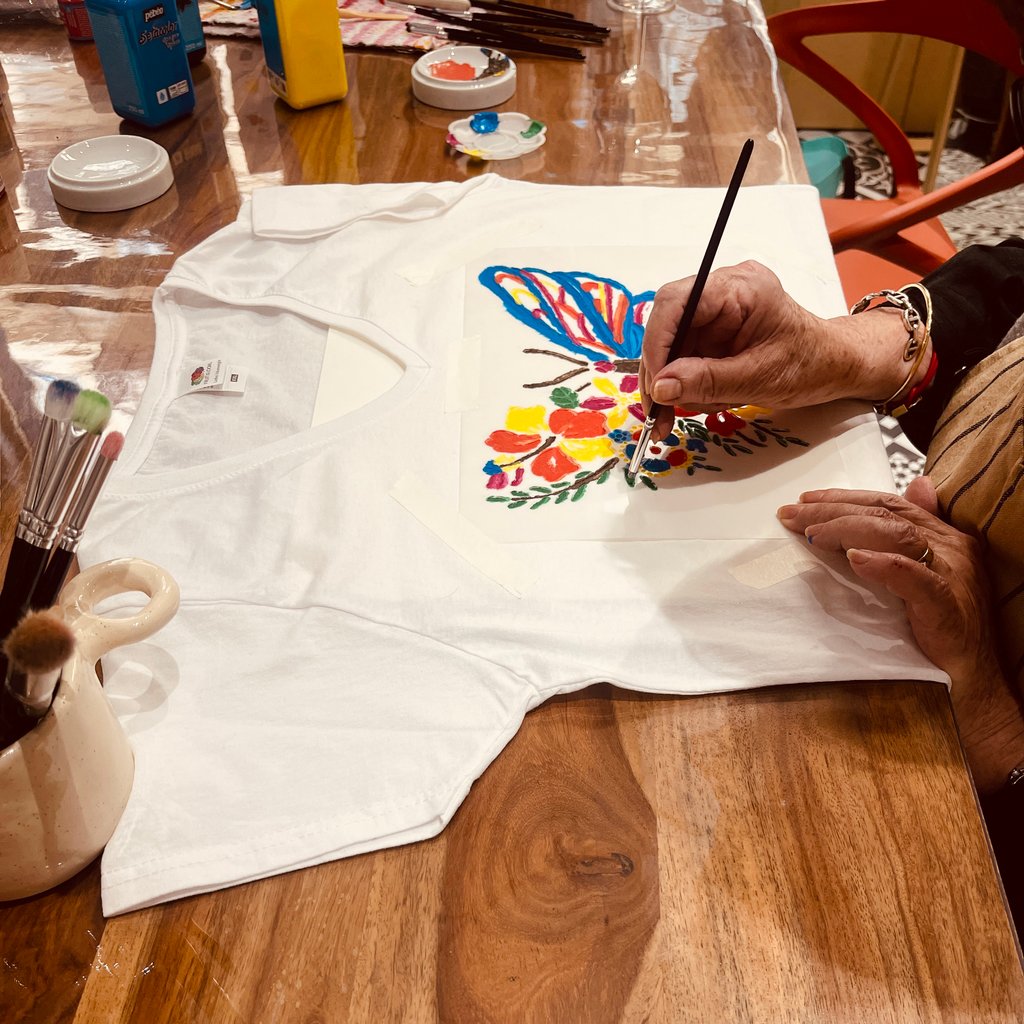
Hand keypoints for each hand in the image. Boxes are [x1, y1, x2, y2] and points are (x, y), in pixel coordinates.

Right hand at [639, 260, 910, 439]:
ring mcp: (715, 312)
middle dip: (660, 371)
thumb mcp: (761, 378)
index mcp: (741, 287)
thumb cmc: (811, 364)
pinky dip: (682, 387)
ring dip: (670, 385)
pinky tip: (697, 403)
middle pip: (667, 325)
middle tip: (658, 413)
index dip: (657, 342)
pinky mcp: (711, 332)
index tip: (654, 384)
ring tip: (688, 412)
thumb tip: (661, 387)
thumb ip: (709, 381)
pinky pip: (681, 357)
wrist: (833, 366)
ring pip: (670, 346)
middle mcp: (722, 291)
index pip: (677, 302)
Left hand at [778, 477, 1023, 790]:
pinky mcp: (945, 603)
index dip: (844, 499)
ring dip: (846, 529)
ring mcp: (950, 573)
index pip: (888, 503)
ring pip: (894, 535)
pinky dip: (882, 564)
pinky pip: (913, 576)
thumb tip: (915, 485)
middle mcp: (950, 547)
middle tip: (790, 515)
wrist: (971, 682)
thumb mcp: (924, 576)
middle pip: (884, 514)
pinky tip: (854, 558)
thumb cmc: (943, 632)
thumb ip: (912, 536)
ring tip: (811, 535)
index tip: (804, 501)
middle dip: (832, 510)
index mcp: (943, 537)